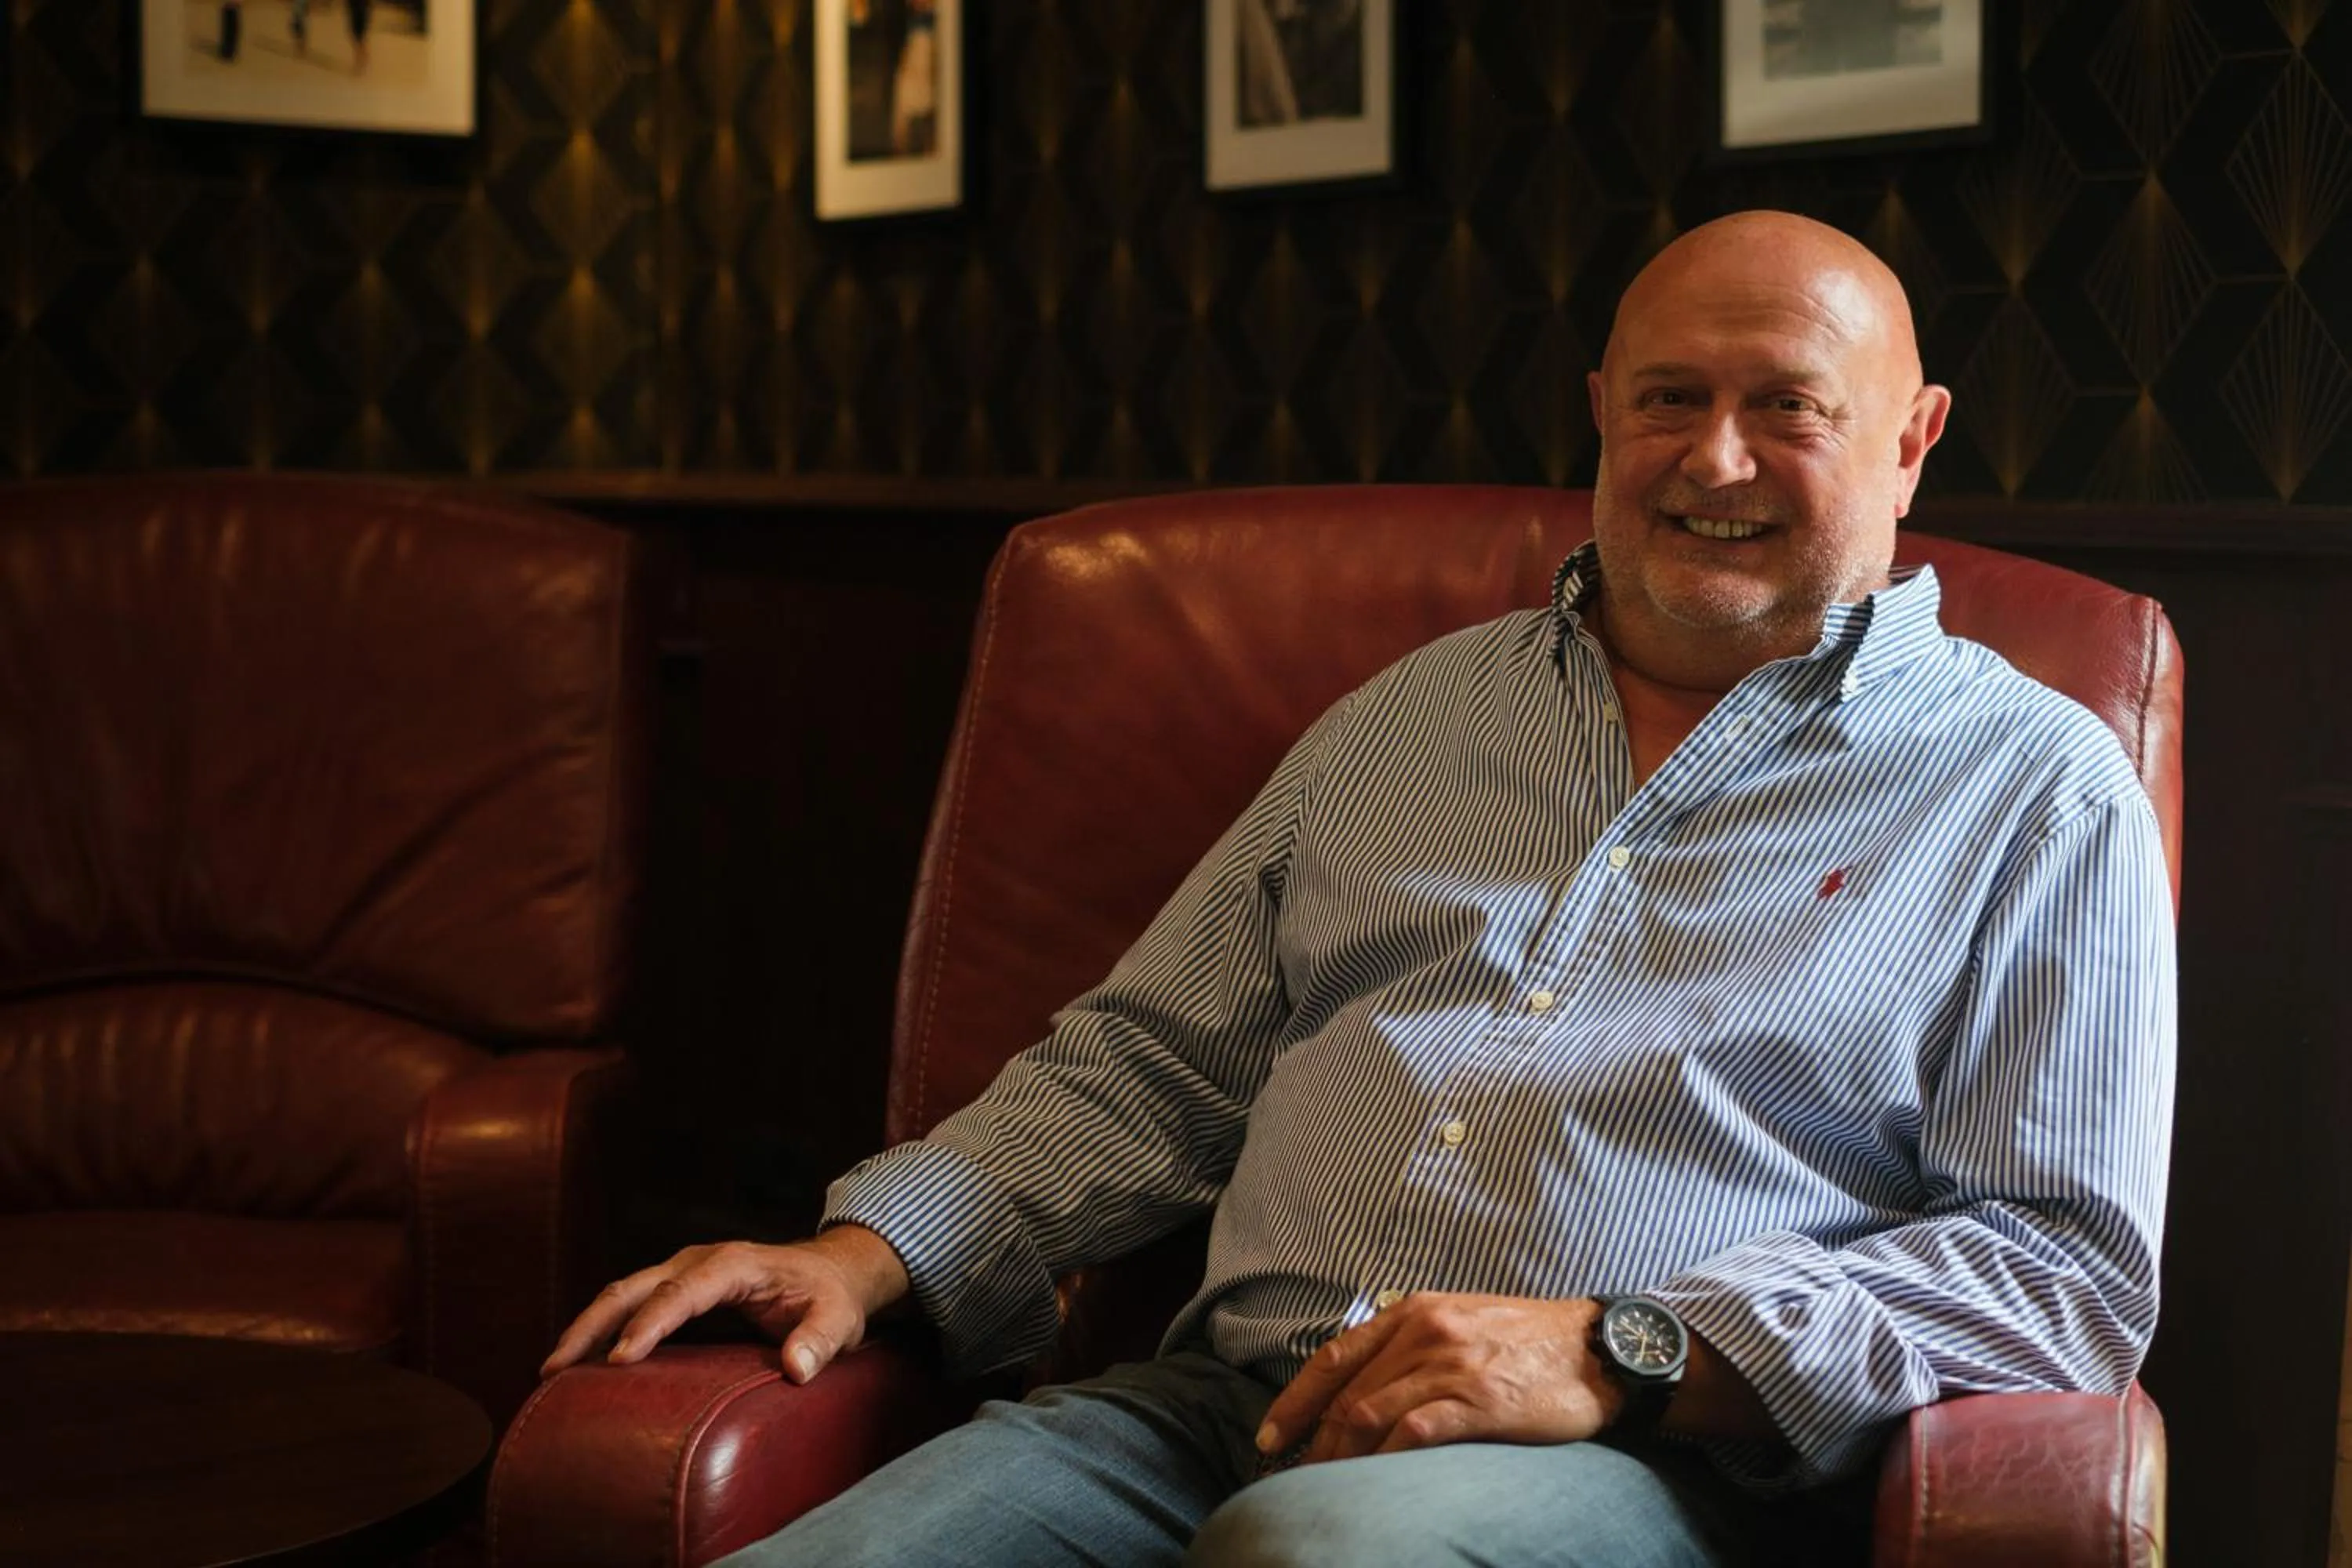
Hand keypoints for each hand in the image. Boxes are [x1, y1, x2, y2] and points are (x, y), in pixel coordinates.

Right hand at [540, 1224, 910, 1383]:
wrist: (830, 1273)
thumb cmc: (831, 1298)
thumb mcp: (838, 1319)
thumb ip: (819, 1340)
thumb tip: (797, 1368)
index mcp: (734, 1265)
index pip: (683, 1292)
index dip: (651, 1323)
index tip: (621, 1359)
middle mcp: (698, 1261)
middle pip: (634, 1287)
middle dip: (592, 1325)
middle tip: (555, 1368)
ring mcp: (682, 1272)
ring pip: (621, 1294)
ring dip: (585, 1328)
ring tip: (551, 1371)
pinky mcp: (674, 1289)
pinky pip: (629, 1305)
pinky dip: (599, 1329)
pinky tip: (579, 1364)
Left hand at [1256, 1293, 1622, 1464]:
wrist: (1597, 1348)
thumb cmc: (1527, 1340)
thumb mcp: (1459, 1321)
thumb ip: (1410, 1344)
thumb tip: (1362, 1384)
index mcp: (1414, 1311)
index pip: (1334, 1356)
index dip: (1294, 1400)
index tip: (1270, 1436)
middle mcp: (1424, 1333)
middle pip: (1346, 1394)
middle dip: (1312, 1441)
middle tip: (1296, 1477)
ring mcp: (1450, 1367)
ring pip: (1369, 1415)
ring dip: (1340, 1458)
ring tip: (1326, 1488)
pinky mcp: (1479, 1402)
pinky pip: (1413, 1433)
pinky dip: (1383, 1461)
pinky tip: (1373, 1483)